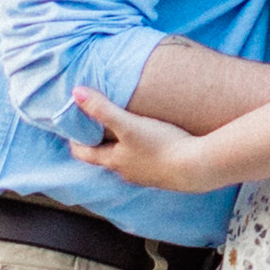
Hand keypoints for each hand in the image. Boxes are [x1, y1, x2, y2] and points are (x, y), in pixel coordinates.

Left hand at [68, 89, 233, 192]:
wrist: (197, 167)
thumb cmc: (161, 146)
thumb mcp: (129, 124)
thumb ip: (103, 109)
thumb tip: (76, 93)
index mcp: (114, 161)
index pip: (86, 153)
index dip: (76, 142)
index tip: (72, 131)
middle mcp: (127, 172)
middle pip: (105, 158)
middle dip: (100, 143)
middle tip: (96, 128)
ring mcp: (146, 176)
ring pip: (126, 162)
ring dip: (122, 149)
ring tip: (124, 133)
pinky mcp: (164, 175)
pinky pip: (146, 163)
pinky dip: (142, 153)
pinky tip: (151, 145)